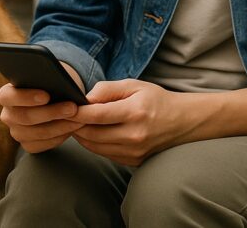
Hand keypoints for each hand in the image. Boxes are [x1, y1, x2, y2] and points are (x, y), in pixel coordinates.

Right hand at [0, 64, 85, 153]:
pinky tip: (72, 128)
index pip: (7, 96)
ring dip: (61, 125)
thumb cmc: (50, 84)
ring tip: (79, 118)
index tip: (46, 96)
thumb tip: (58, 82)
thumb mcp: (48, 77)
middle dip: (52, 112)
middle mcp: (8, 115)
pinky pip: (44, 144)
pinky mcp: (28, 144)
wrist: (55, 97)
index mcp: (6, 95)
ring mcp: (17, 132)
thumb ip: (46, 78)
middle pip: (26, 117)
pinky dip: (60, 136)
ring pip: (38, 133)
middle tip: (72, 107)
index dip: (26, 97)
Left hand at [68, 79, 190, 165]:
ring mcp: (133, 152)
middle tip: (64, 114)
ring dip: (81, 135)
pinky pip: (104, 153)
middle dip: (74, 125)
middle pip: (91, 134)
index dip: (76, 112)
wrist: (182, 121)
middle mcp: (134, 136)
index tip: (64, 107)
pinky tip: (90, 132)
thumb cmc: (155, 99)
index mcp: (134, 113)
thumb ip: (107, 89)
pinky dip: (93, 144)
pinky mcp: (132, 161)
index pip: (96, 115)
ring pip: (94, 147)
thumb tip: (84, 98)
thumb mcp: (134, 85)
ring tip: (75, 123)